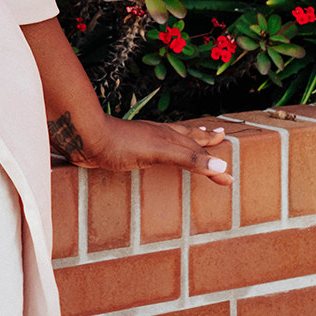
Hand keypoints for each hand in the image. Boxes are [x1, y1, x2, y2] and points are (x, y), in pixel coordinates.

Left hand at [49, 110, 232, 186]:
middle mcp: (157, 137)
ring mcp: (142, 142)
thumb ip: (189, 159)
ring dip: (185, 143)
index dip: (213, 165)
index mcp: (168, 137)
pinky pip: (153, 152)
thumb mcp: (159, 152)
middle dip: (204, 140)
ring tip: (194, 141)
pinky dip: (163, 153)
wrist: (85, 138)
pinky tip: (156, 157)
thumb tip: (221, 167)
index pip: (197, 152)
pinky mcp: (127, 150)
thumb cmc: (120, 143)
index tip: (230, 179)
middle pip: (186, 138)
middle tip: (219, 137)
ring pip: (170, 141)